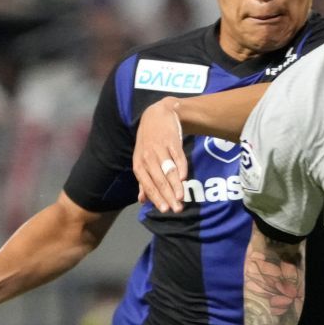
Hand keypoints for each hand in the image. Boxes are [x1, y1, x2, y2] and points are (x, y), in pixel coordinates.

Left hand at [133, 97, 188, 213]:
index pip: (147, 184)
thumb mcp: (142, 159)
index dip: (156, 197)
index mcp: (139, 164)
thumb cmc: (150, 141)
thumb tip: (142, 200)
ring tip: (181, 198)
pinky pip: (177, 156)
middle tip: (177, 210)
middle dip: (167, 196)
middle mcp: (147, 157)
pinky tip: (184, 178)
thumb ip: (144, 181)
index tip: (165, 210)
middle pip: (158, 180)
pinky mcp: (172, 141)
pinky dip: (181, 167)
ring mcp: (160, 148)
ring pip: (168, 170)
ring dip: (175, 185)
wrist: (159, 114)